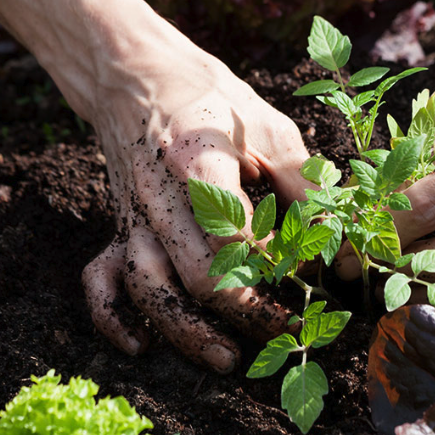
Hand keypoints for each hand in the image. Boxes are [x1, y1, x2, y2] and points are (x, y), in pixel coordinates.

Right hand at [81, 39, 309, 372]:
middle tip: (289, 329)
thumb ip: (301, 179)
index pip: (235, 232)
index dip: (276, 265)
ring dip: (185, 330)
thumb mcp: (267, 124)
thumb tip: (333, 235)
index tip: (310, 276)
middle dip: (245, 312)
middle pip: (195, 274)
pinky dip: (113, 318)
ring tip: (226, 359)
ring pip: (149, 287)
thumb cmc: (210, 98)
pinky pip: (101, 280)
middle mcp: (158, 195)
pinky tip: (140, 345)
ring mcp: (132, 215)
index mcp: (197, 160)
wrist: (136, 75)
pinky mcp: (118, 226)